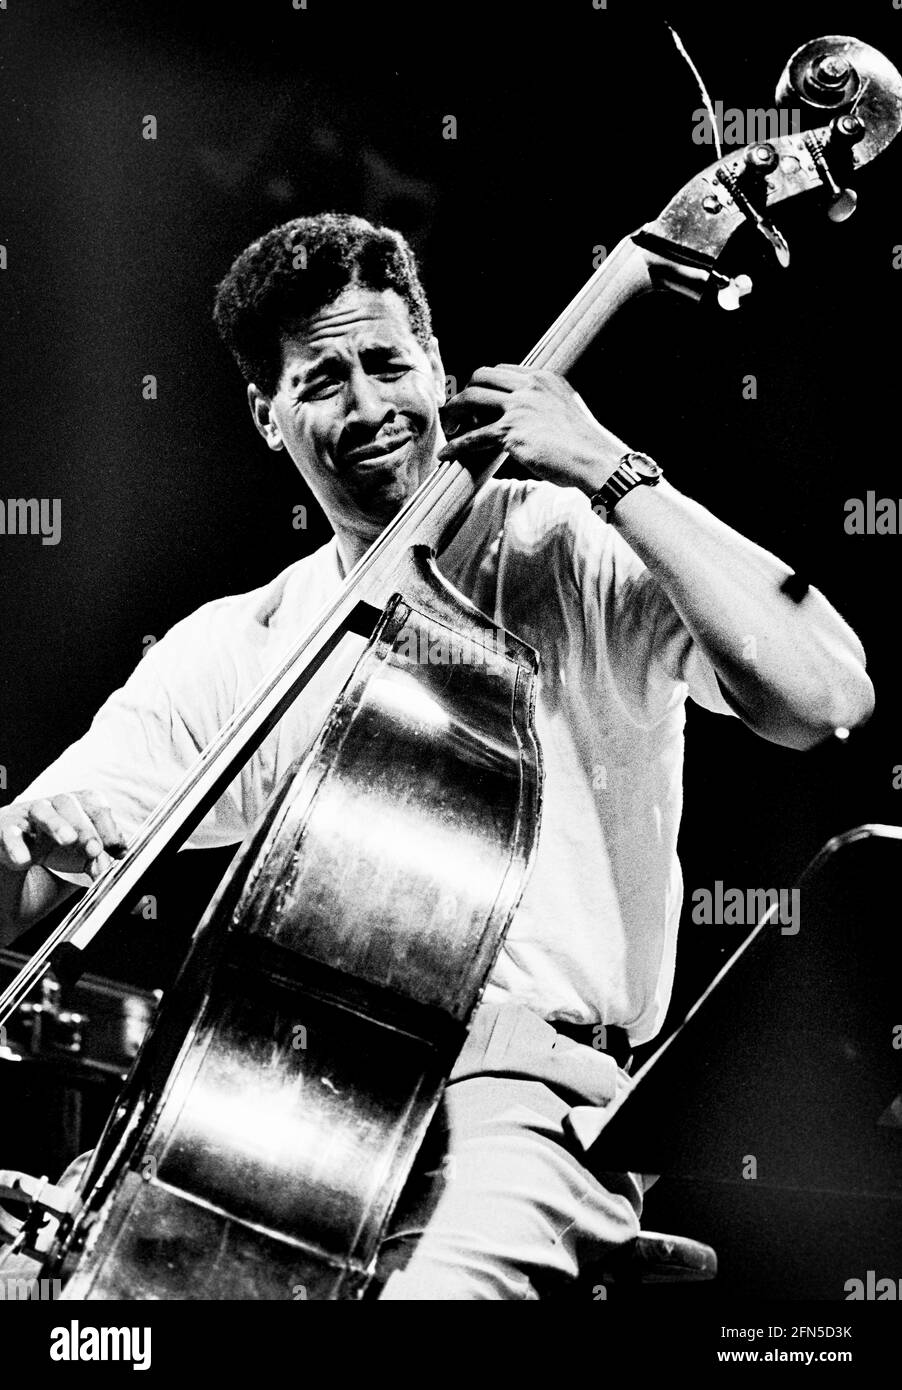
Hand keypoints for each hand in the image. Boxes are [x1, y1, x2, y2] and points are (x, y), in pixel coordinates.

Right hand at [0, 792, 127, 880]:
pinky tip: (24, 860)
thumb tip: (115, 862)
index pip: (93, 803)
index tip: (116, 848)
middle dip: (85, 826)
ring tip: (68, 840)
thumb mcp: (79, 855)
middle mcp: (50, 807)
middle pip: (67, 802)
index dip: (107, 824)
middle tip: (95, 850)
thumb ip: (98, 859)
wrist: (11, 855)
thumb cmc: (50, 847)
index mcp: (73, 808)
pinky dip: (15, 844)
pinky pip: (8, 834)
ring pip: (40, 810)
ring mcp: (24, 818)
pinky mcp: (3, 832)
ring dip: (56, 823)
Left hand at [437, 364, 629, 492]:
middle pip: (481, 376)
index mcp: (543, 378)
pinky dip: (457, 445)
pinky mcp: (512, 432)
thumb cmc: (584, 443)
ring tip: (448, 427)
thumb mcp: (566, 408)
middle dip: (464, 393)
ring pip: (471, 398)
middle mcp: (529, 386)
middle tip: (457, 412)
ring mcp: (519, 407)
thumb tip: (529, 415)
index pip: (502, 370)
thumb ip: (545, 403)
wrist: (596, 459)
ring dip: (454, 413)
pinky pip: (474, 436)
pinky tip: (446, 454)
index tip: (478, 401)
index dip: (485, 385)